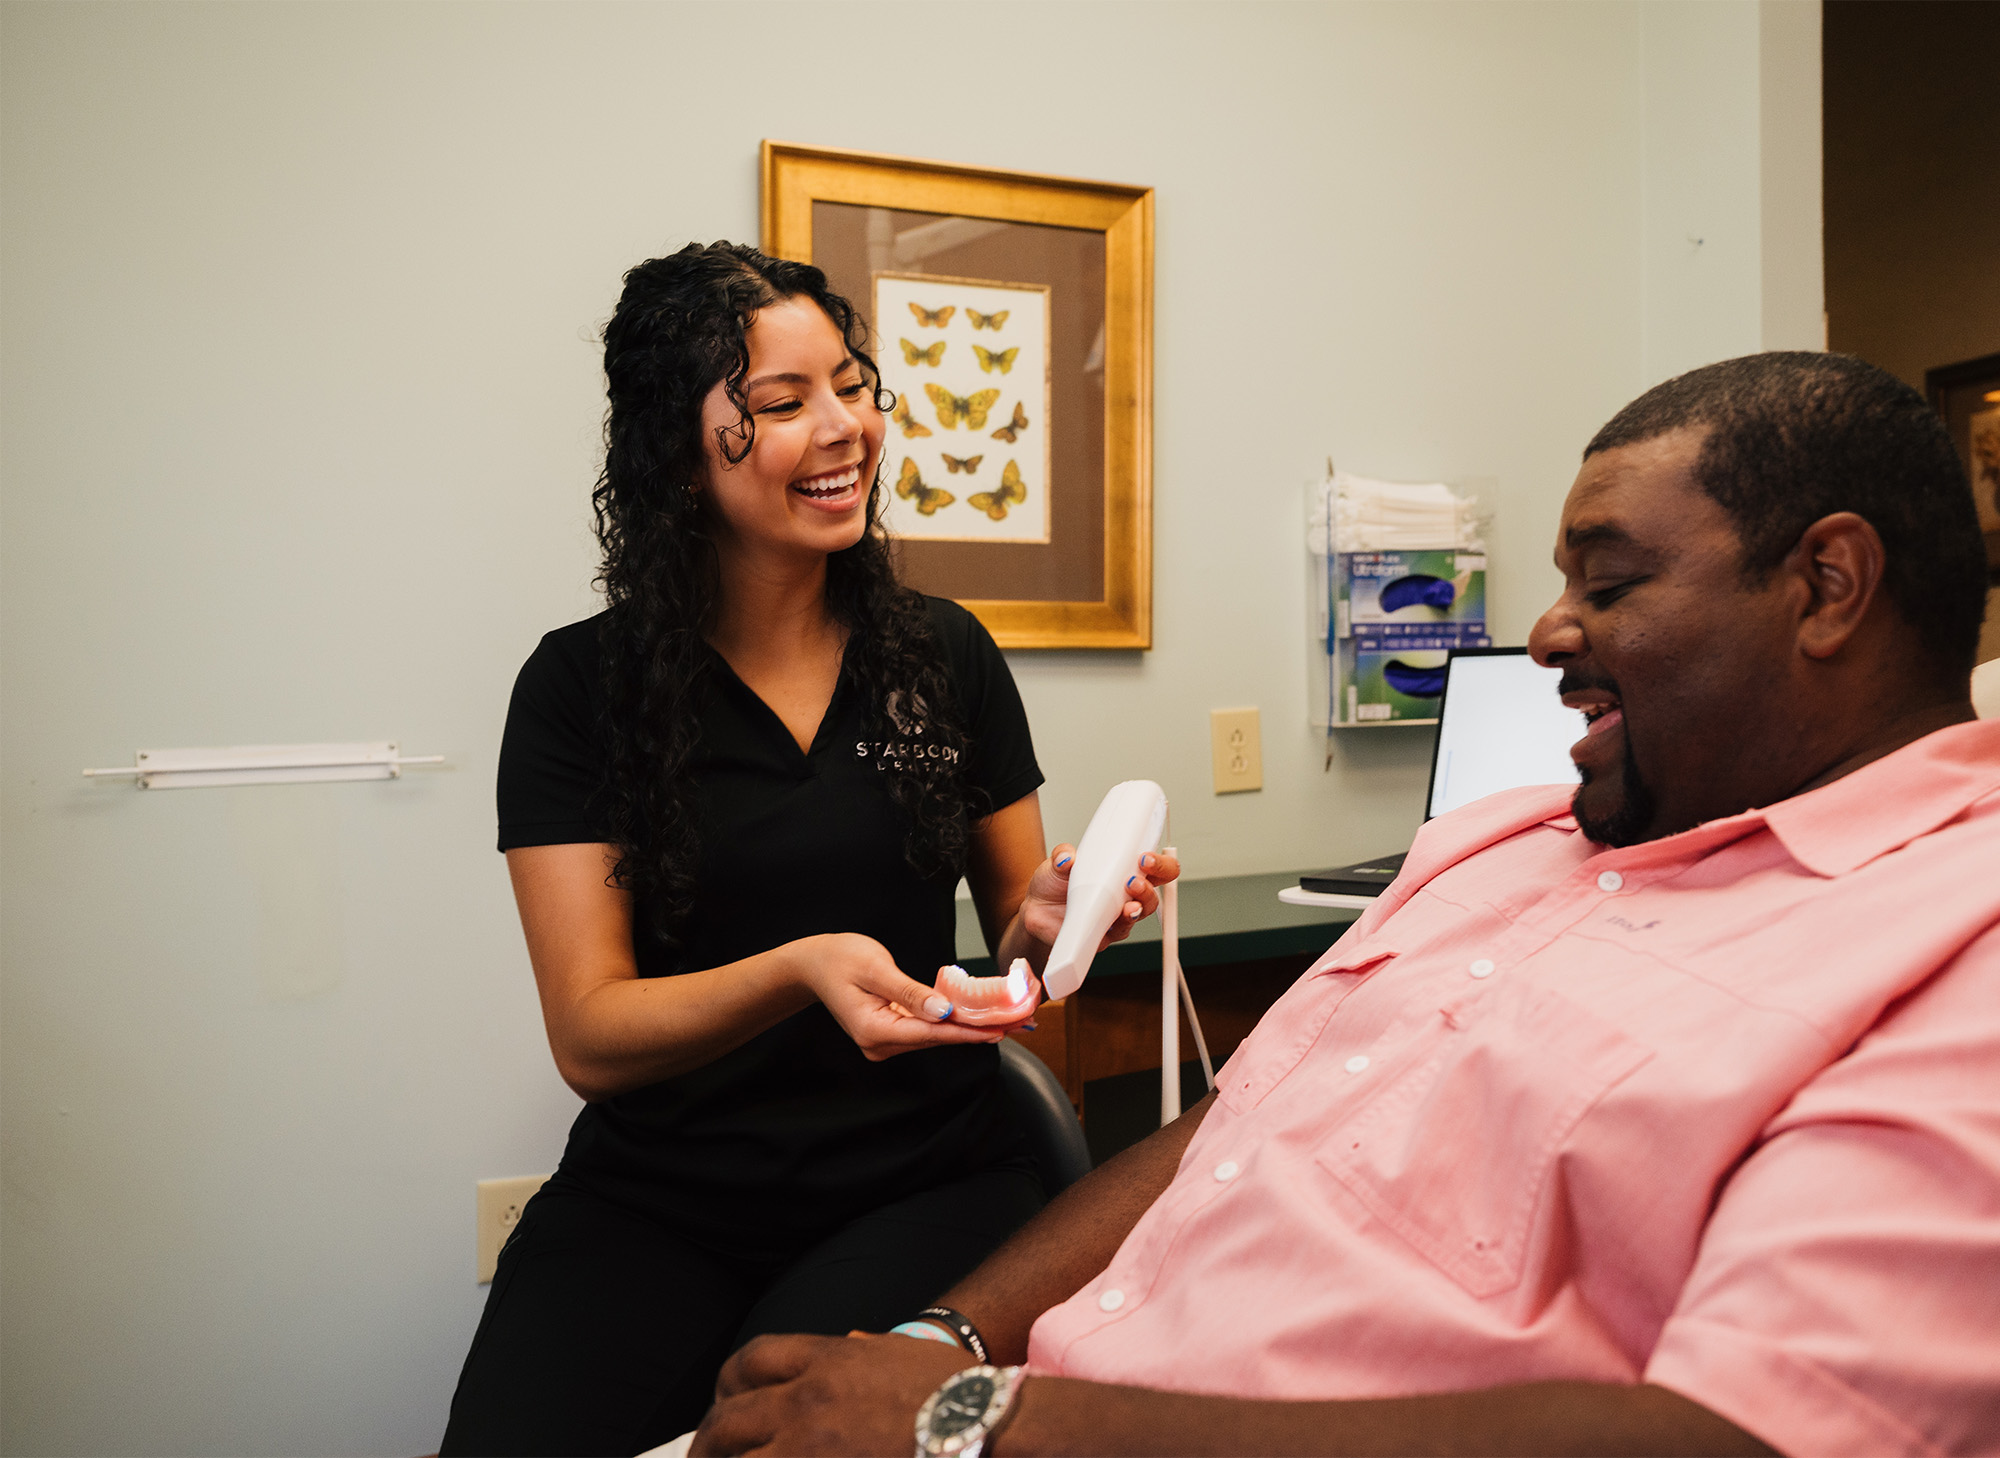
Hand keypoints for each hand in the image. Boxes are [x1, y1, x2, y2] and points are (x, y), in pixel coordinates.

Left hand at [694, 1332, 971, 1456]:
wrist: (984, 1428)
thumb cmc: (956, 1394)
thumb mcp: (900, 1355)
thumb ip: (860, 1356)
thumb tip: (845, 1355)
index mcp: (829, 1359)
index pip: (753, 1359)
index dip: (729, 1384)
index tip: (725, 1404)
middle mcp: (808, 1399)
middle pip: (730, 1418)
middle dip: (708, 1442)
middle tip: (705, 1457)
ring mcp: (810, 1447)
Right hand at [794, 933, 1005, 1060]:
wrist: (813, 963)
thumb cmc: (839, 959)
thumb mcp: (876, 968)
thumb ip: (911, 992)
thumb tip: (944, 1012)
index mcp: (874, 1031)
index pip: (931, 1033)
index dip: (967, 1032)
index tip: (998, 1030)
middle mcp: (880, 1044)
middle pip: (936, 1038)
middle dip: (975, 1030)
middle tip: (1014, 1024)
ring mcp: (884, 1040)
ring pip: (934, 1035)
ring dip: (967, 1027)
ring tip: (1004, 1020)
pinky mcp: (890, 1031)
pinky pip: (926, 1028)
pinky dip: (950, 1021)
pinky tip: (976, 1016)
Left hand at [1018, 848, 1180, 954]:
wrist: (1037, 912)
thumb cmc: (1054, 884)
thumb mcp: (1057, 862)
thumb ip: (1063, 856)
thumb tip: (1067, 858)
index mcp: (1121, 870)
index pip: (1154, 865)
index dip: (1159, 862)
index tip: (1145, 858)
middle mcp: (1124, 893)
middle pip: (1155, 890)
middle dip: (1152, 885)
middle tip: (1134, 881)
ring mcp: (1117, 915)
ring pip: (1141, 912)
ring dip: (1138, 907)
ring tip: (1127, 905)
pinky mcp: (1106, 934)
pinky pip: (1118, 933)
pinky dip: (1115, 927)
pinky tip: (1106, 922)